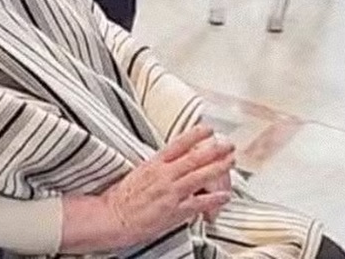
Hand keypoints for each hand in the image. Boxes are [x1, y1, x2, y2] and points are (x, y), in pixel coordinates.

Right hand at [101, 125, 233, 247]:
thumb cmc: (123, 196)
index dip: (195, 135)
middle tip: (228, 144)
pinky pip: (199, 203)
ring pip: (200, 177)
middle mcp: (163, 175)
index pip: (178, 144)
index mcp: (153, 164)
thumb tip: (174, 160)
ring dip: (218, 168)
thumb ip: (158, 166)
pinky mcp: (174, 211)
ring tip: (231, 162)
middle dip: (214, 150)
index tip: (208, 128)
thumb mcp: (139, 172)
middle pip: (194, 158)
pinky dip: (214, 199)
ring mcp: (170, 193)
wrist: (113, 216)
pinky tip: (225, 196)